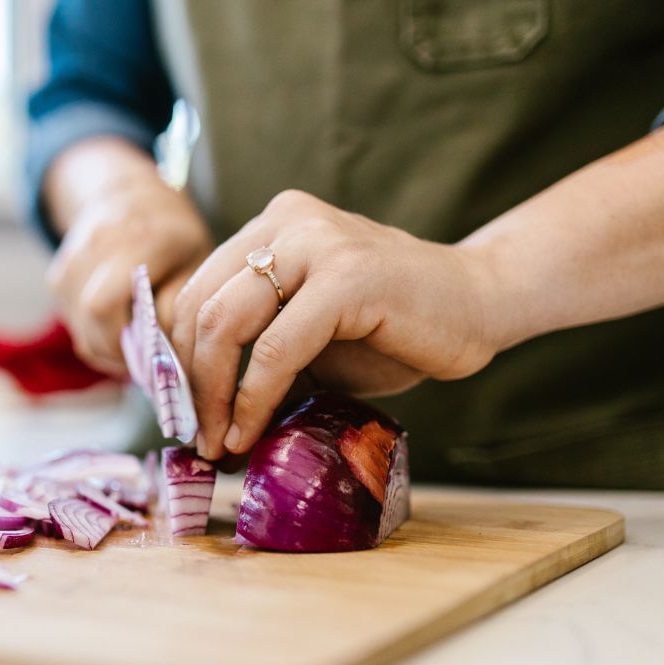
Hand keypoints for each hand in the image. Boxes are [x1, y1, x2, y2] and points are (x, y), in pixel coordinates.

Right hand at [46, 149, 211, 374]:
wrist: (129, 194)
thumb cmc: (174, 236)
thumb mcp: (197, 263)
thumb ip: (178, 306)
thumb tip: (157, 354)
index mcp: (139, 237)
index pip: (104, 304)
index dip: (123, 341)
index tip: (152, 357)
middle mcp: (96, 242)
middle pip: (88, 319)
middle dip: (117, 349)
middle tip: (146, 357)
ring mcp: (71, 258)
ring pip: (79, 328)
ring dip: (107, 345)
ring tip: (136, 341)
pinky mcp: (57, 276)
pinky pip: (72, 322)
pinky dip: (95, 335)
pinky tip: (119, 327)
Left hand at [171, 190, 501, 459]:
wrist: (483, 304)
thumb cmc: (396, 328)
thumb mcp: (310, 338)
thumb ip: (258, 356)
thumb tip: (203, 421)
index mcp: (272, 226)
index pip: (197, 292)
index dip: (180, 359)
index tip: (186, 414)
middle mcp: (287, 222)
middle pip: (201, 307)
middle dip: (191, 383)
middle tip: (198, 437)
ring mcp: (317, 243)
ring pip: (226, 322)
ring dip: (215, 395)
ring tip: (221, 442)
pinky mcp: (347, 277)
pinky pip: (277, 347)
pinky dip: (254, 397)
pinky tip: (251, 431)